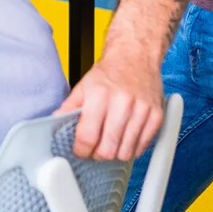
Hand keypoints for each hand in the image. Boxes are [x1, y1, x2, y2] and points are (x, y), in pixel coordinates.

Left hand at [59, 35, 165, 161]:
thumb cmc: (110, 72)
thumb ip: (69, 107)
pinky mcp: (157, 116)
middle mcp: (123, 103)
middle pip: (108, 150)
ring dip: (115, 154)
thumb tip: (55, 124)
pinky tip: (125, 138)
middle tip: (95, 148)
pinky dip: (132, 149)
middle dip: (98, 155)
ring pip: (126, 153)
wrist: (136, 56)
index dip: (81, 150)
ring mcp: (142, 111)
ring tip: (110, 142)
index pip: (88, 137)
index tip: (80, 150)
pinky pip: (142, 147)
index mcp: (100, 95)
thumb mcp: (84, 85)